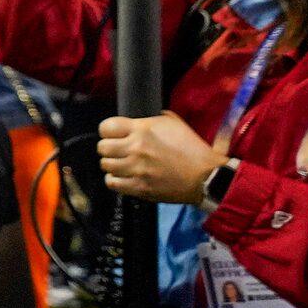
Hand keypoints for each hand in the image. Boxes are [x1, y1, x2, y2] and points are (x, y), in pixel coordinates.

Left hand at [99, 112, 225, 204]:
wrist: (205, 176)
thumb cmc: (191, 148)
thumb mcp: (173, 123)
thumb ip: (151, 119)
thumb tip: (137, 121)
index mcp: (142, 130)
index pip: (106, 127)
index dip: (108, 130)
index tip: (113, 134)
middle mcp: (135, 149)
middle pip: (102, 147)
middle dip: (108, 148)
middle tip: (118, 150)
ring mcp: (136, 170)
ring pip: (105, 165)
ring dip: (112, 164)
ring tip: (122, 164)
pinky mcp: (139, 188)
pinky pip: (112, 183)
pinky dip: (115, 180)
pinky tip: (123, 177)